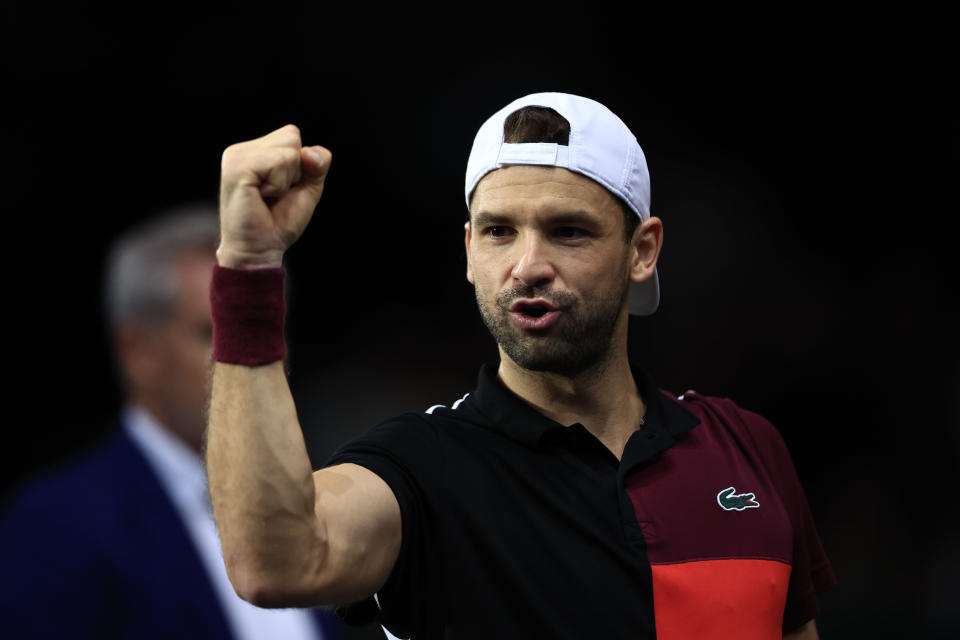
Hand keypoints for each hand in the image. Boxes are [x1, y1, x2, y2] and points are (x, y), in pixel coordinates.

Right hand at [217, 124, 331, 268]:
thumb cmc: (280, 221)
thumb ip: (317, 164)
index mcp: (253, 150)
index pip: (292, 134)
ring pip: (287, 150)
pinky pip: (278, 162)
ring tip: (267, 196)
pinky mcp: (237, 168)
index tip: (281, 189)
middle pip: (291, 136)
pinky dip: (279, 184)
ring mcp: (235, 156)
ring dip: (286, 179)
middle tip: (274, 194)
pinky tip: (261, 196)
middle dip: (294, 170)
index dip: (300, 164)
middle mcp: (241, 150)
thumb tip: (309, 152)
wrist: (260, 250)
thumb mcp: (308, 188)